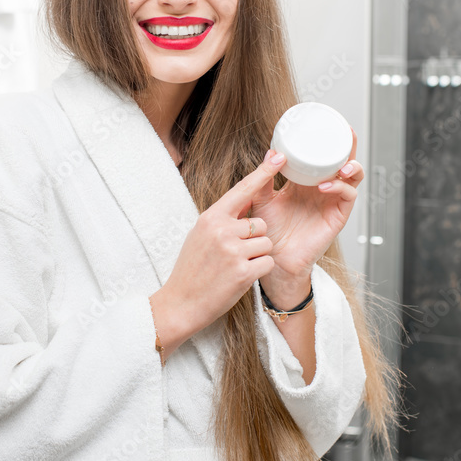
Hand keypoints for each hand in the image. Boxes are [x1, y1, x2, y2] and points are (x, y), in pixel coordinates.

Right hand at [153, 154, 284, 339]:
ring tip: (234, 266)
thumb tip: (246, 203)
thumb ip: (222, 219)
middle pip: (261, 223)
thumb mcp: (201, 235)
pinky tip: (240, 277)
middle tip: (235, 254)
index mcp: (211, 217)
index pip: (242, 189)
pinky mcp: (243, 272)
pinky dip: (259, 271)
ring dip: (257, 256)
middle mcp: (222, 230)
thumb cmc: (191, 269)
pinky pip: (268, 262)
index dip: (263, 173)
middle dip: (256, 238)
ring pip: (266, 243)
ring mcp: (233, 251)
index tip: (279, 157)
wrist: (181, 303)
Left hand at [249, 128, 363, 283]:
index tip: (325, 122)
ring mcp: (331, 201)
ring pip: (352, 177)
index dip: (326, 139)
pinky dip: (340, 187)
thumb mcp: (261, 200)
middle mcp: (321, 188)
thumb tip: (271, 153)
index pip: (319, 156)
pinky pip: (347, 197)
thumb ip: (262, 179)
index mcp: (304, 181)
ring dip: (351, 166)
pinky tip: (326, 185)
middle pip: (341, 161)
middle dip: (347, 145)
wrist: (274, 258)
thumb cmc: (268, 231)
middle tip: (346, 130)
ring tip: (343, 164)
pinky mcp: (337, 216)